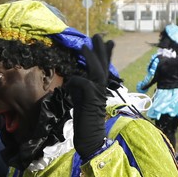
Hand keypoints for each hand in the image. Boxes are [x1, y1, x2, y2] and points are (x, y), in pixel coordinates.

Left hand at [66, 34, 113, 159]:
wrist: (91, 140)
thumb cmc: (85, 124)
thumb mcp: (81, 103)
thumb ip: (80, 90)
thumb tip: (74, 80)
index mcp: (100, 90)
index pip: (104, 69)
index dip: (105, 56)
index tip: (108, 43)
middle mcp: (102, 90)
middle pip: (103, 66)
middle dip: (101, 50)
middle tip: (98, 35)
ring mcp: (98, 95)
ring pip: (97, 71)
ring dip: (91, 58)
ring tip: (84, 45)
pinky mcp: (91, 100)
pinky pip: (82, 83)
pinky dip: (75, 82)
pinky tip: (69, 84)